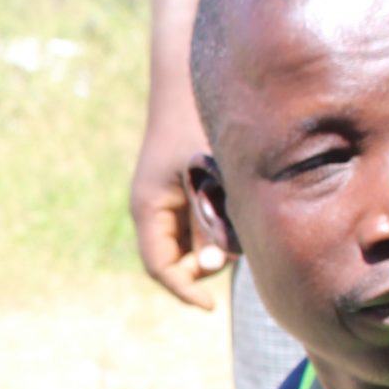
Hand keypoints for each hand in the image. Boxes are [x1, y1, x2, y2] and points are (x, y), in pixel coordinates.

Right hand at [129, 104, 226, 309]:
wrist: (184, 82)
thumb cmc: (197, 122)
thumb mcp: (208, 174)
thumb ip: (210, 219)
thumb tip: (212, 263)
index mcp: (148, 207)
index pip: (160, 267)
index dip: (184, 290)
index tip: (210, 306)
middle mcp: (151, 209)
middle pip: (173, 260)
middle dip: (202, 269)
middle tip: (237, 254)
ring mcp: (163, 200)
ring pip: (184, 245)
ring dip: (209, 248)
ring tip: (239, 228)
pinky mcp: (178, 191)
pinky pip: (192, 226)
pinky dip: (212, 231)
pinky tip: (236, 214)